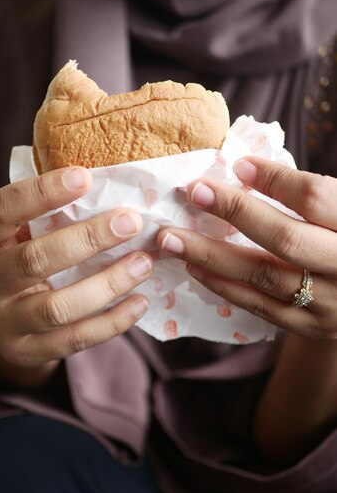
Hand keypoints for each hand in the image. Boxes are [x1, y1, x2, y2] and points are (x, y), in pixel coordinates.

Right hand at [0, 167, 151, 383]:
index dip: (42, 192)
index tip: (85, 177)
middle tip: (131, 222)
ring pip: (57, 307)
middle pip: (35, 260)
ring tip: (144, 263)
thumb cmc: (19, 256)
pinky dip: (112, 322)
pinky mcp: (26, 351)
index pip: (2, 209)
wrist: (2, 320)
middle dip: (88, 239)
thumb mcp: (18, 230)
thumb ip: (46, 209)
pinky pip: (74, 340)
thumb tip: (107, 178)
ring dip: (107, 284)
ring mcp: (2, 322)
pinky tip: (140, 302)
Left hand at [157, 157, 336, 340]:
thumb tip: (245, 170)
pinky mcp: (312, 328)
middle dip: (235, 212)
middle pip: (285, 239)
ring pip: (263, 277)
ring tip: (173, 238)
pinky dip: (224, 286)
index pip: (316, 198)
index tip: (237, 164)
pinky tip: (195, 268)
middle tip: (193, 192)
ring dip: (212, 255)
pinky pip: (260, 306)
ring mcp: (331, 304)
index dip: (275, 179)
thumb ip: (311, 196)